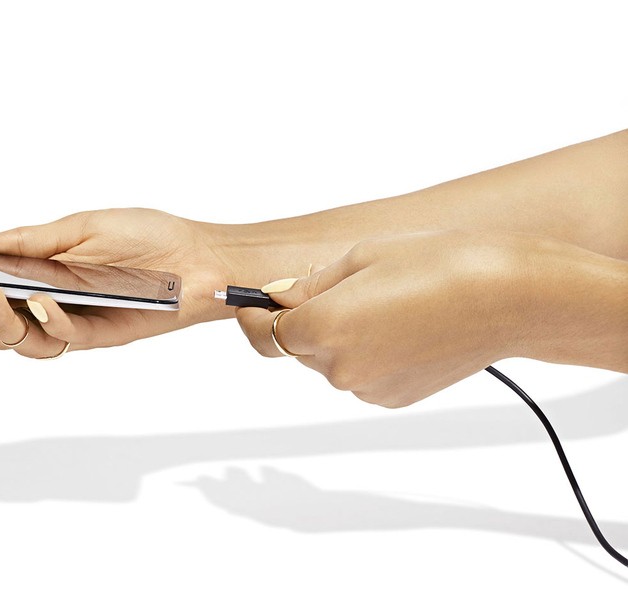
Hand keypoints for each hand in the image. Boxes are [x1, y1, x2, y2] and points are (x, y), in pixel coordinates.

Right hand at [0, 208, 237, 357]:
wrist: (200, 256)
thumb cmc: (145, 237)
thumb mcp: (77, 226)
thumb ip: (24, 241)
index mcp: (35, 280)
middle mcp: (47, 308)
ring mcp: (71, 325)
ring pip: (17, 341)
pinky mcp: (100, 337)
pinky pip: (63, 338)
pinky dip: (47, 320)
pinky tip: (38, 299)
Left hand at [236, 230, 567, 406]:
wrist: (511, 297)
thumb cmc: (441, 263)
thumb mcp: (363, 256)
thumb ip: (309, 284)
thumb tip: (275, 297)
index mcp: (323, 327)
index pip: (263, 334)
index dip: (252, 317)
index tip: (250, 304)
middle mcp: (340, 368)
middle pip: (298, 347)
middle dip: (306, 320)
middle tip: (344, 287)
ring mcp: (368, 388)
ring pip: (331, 361)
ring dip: (340, 336)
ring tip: (387, 302)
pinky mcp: (394, 397)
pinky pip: (361, 374)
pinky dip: (368, 353)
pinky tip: (403, 326)